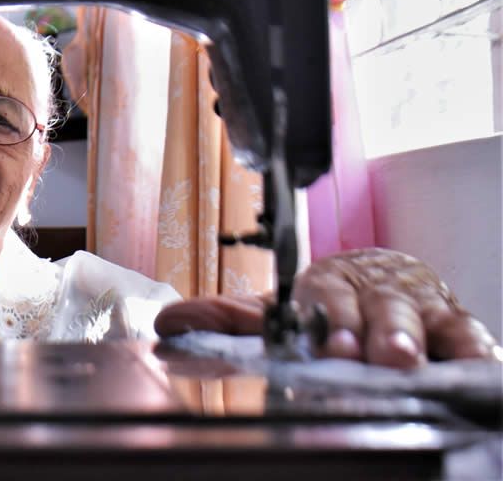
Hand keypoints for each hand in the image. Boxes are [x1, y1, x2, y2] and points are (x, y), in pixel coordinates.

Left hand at [155, 248, 500, 368]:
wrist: (381, 279)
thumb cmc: (326, 303)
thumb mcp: (278, 311)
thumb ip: (226, 319)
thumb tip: (170, 322)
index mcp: (326, 285)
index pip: (325, 298)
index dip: (326, 318)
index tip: (325, 341)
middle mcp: (373, 292)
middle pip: (376, 308)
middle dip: (371, 329)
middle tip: (367, 353)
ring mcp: (417, 308)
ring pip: (421, 319)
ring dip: (411, 337)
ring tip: (405, 359)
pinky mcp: (456, 324)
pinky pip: (469, 333)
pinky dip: (471, 347)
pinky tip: (471, 361)